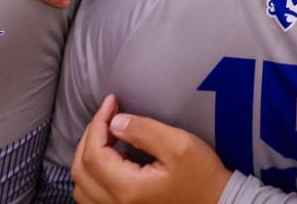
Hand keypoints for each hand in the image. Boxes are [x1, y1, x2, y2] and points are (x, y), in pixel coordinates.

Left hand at [72, 95, 229, 203]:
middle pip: (81, 169)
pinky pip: (90, 197)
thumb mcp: (179, 146)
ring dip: (87, 156)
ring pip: (81, 186)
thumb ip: (145, 131)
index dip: (98, 122)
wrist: (216, 203)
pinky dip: (91, 175)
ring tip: (106, 134)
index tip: (112, 102)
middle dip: (90, 135)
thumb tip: (115, 122)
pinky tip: (109, 159)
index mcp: (129, 189)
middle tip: (108, 115)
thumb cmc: (202, 176)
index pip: (94, 154)